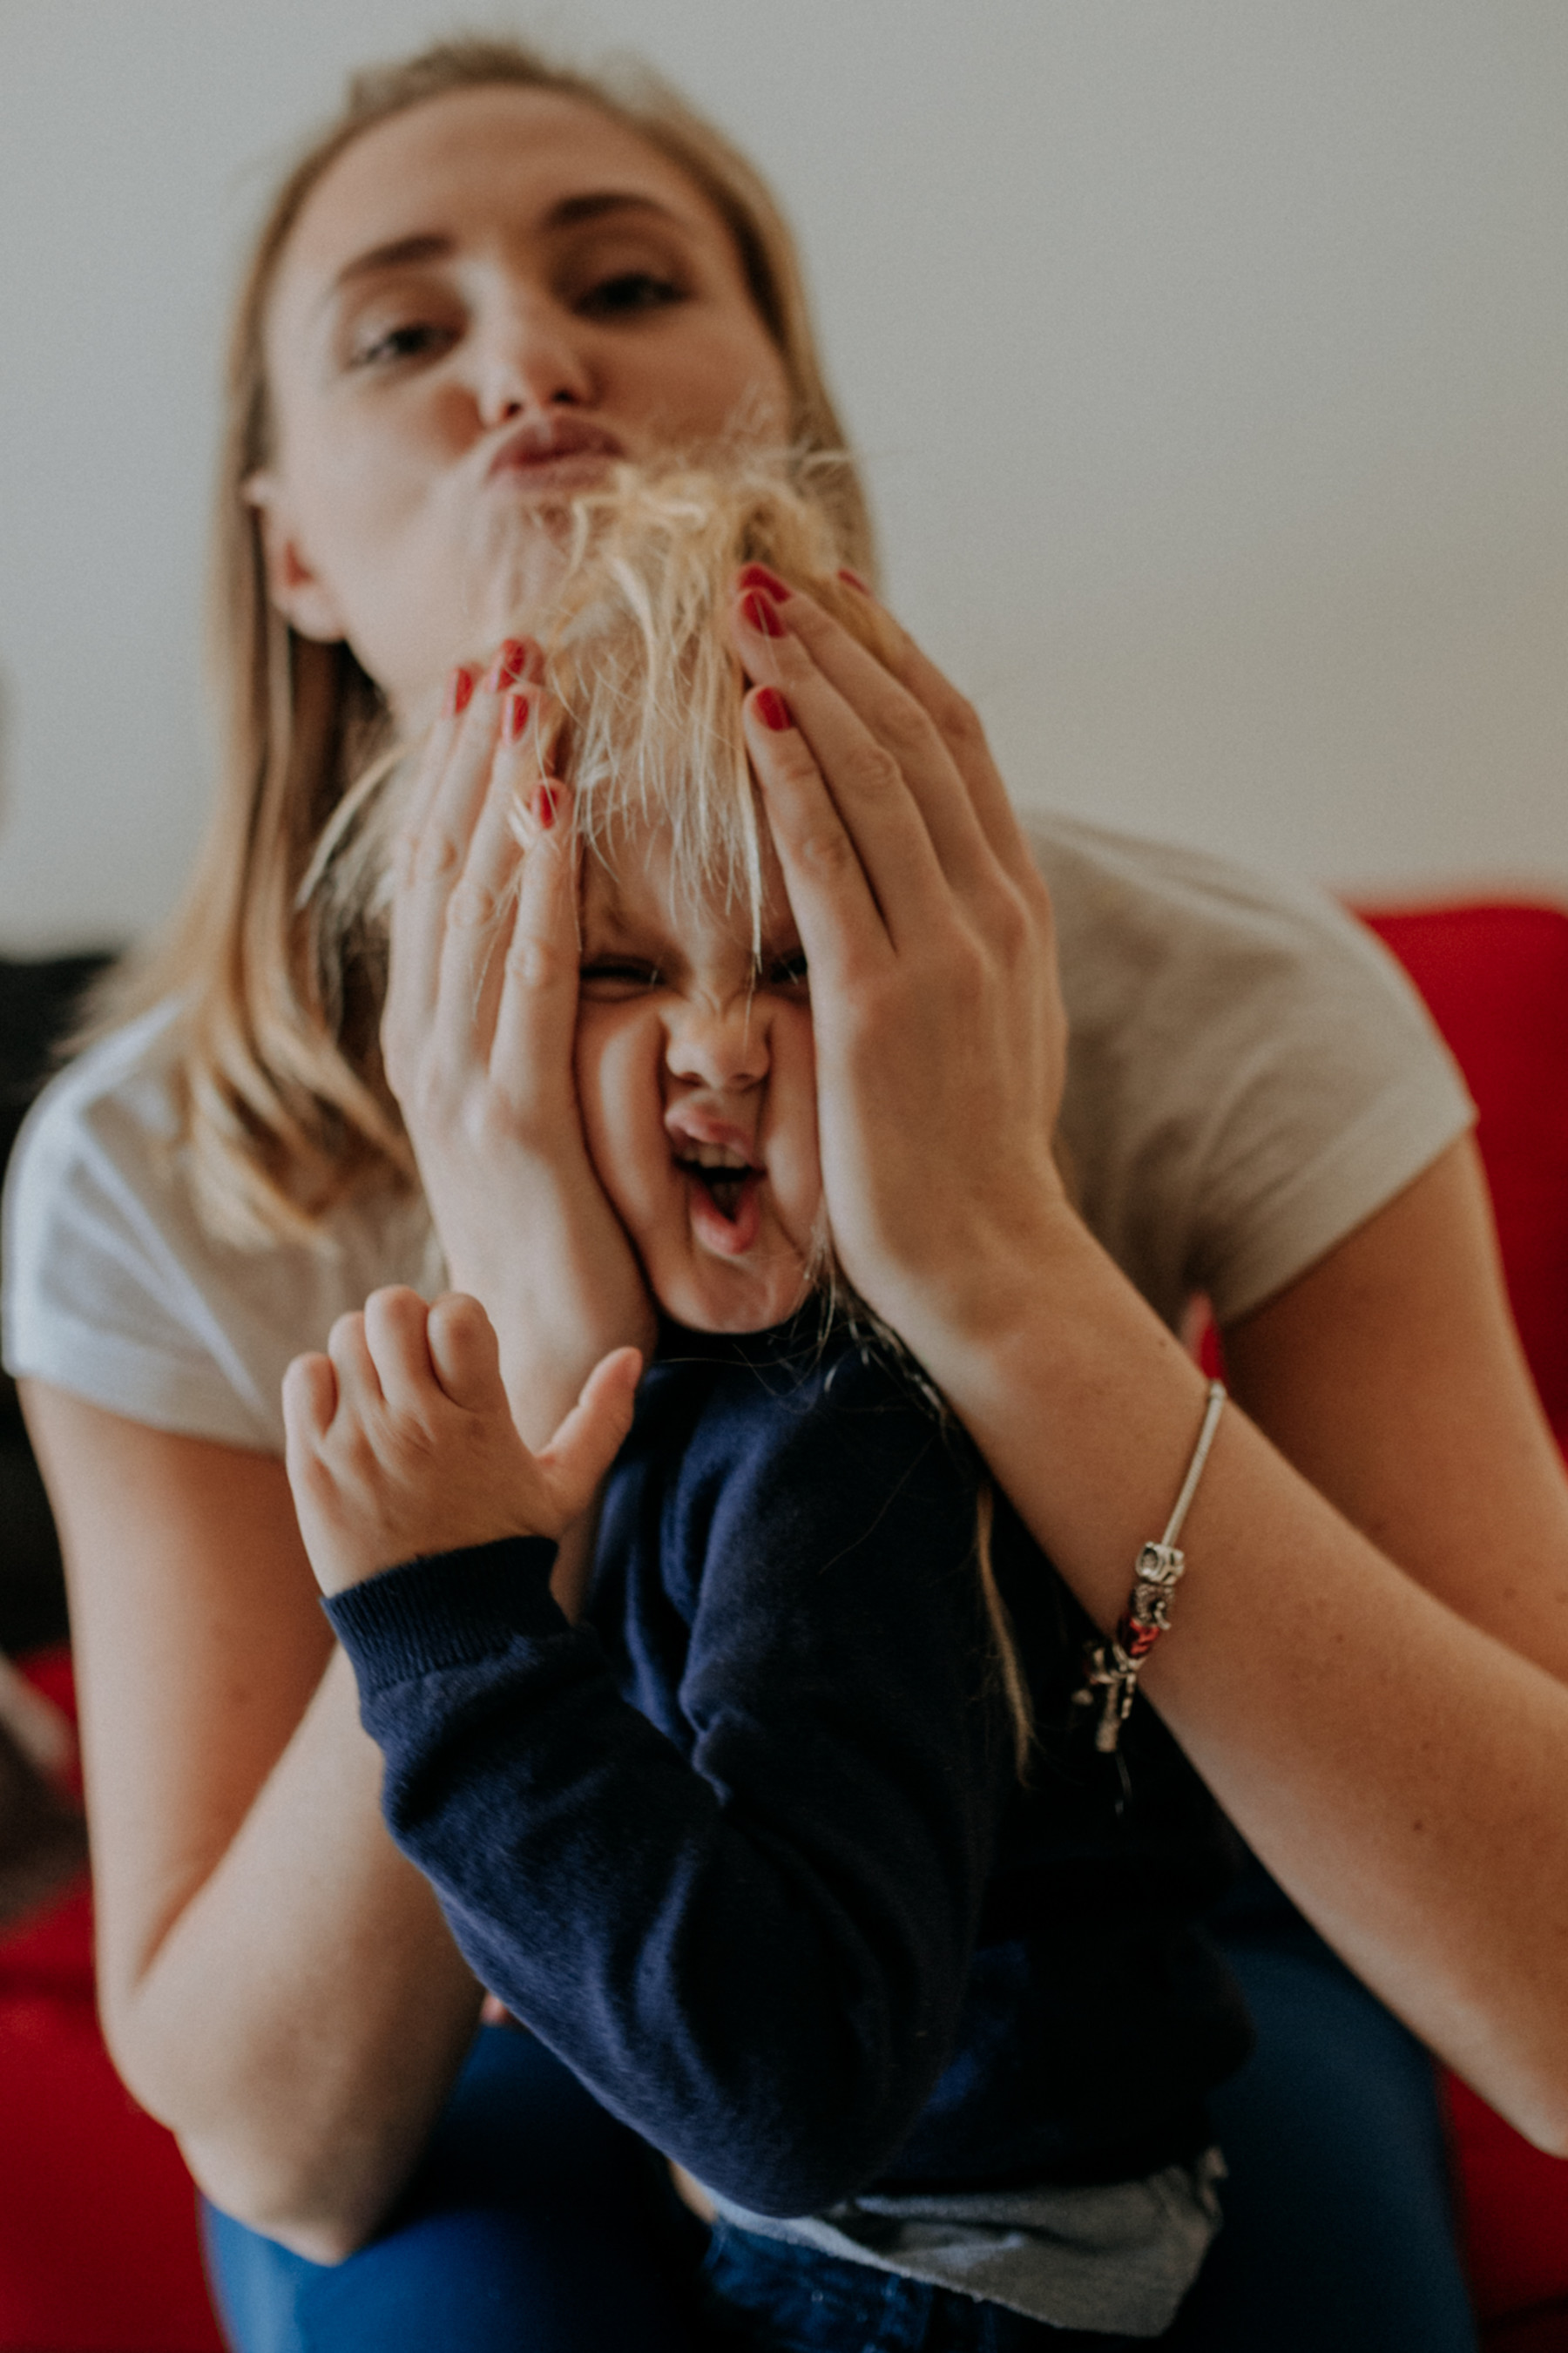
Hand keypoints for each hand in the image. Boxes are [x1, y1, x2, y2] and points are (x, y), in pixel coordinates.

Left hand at [282, 1287, 641, 1595]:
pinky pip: (304, 1376)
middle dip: (408, 1322)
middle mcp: (416, 1426)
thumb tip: (632, 1356)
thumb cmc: (504, 1550)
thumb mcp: (565, 1489)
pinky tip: (350, 1411)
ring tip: (385, 1387)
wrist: (439, 1630)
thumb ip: (603, 1419)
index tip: (463, 1353)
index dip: (459, 1318)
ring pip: (347, 1334)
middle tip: (417, 1360)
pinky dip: (323, 1380)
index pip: (457, 1313)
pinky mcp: (314, 1464)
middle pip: (392, 1309)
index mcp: (480, 1422)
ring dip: (367, 1348)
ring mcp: (358, 1443)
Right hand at [382, 650, 655, 1442]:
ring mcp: (457, 1079)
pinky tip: (559, 810)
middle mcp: (431, 1043)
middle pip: (445, 868)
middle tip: (509, 645)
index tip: (497, 682)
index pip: (447, 879)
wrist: (548, 1360)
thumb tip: (582, 935)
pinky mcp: (510, 1120)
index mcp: (442, 1035)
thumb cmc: (575, 1234)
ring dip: (500, 789)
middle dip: (476, 753)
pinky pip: (524, 979)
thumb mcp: (549, 1109)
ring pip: (472, 902)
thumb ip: (549, 1022)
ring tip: (527, 687)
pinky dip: (536, 886)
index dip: (466, 777)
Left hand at [731, 576, 1072, 1360]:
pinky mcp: (879, 1004)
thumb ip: (963, 938)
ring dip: (809, 677)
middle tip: (767, 569)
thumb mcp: (992, 1023)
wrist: (989, 1261)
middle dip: (842, 640)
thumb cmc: (968, 1156)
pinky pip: (829, 862)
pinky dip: (791, 774)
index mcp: (1015, 907)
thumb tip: (929, 876)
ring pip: (878, 776)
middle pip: (918, 734)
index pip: (955, 746)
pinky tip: (746, 710)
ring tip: (743, 604)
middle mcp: (991, 910)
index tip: (833, 594)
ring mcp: (943, 952)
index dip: (893, 658)